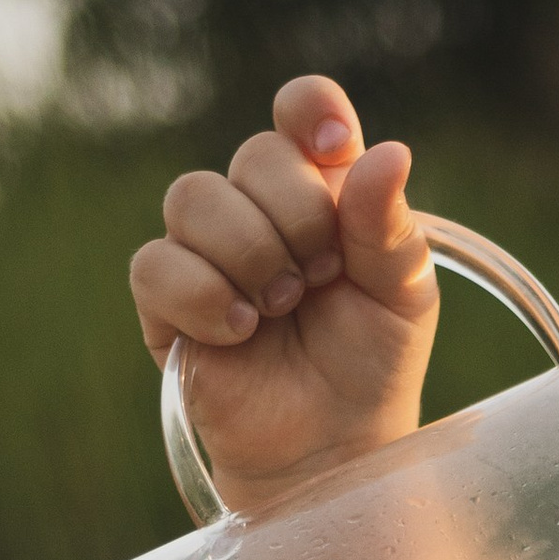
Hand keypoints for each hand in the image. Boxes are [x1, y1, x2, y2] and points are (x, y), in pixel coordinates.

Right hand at [128, 74, 436, 508]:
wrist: (332, 450)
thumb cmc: (370, 368)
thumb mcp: (400, 296)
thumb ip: (388, 225)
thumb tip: (386, 152)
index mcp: (322, 191)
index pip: (301, 111)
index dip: (309, 109)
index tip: (331, 146)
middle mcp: (259, 209)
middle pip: (253, 153)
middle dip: (296, 214)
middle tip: (322, 277)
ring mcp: (207, 252)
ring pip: (194, 197)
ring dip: (250, 253)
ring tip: (282, 307)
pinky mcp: (166, 304)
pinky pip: (157, 265)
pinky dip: (204, 296)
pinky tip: (241, 332)